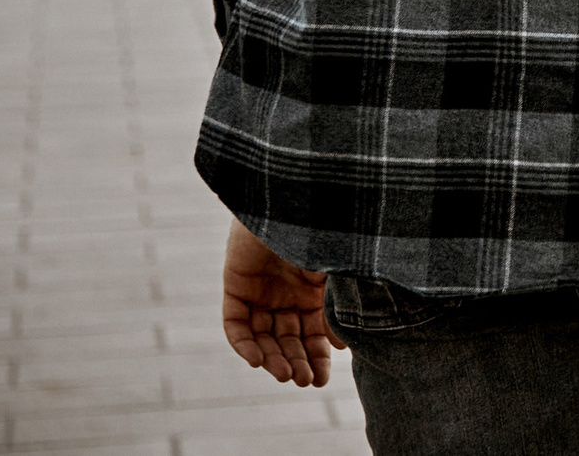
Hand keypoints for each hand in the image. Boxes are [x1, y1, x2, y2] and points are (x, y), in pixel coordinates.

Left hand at [221, 219, 333, 386]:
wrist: (292, 197)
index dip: (318, 357)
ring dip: (273, 359)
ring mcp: (261, 291)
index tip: (322, 379)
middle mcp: (287, 294)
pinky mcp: (236, 286)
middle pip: (289, 339)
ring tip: (285, 376)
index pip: (315, 333)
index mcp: (314, 291)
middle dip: (297, 362)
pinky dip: (245, 344)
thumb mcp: (337, 273)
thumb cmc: (324, 230)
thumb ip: (337, 307)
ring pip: (263, 337)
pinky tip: (258, 360)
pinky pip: (236, 324)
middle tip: (304, 382)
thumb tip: (342, 346)